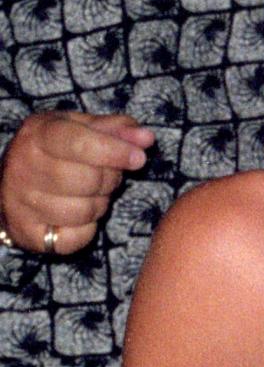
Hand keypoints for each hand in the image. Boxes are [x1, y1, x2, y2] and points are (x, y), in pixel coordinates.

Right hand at [0, 111, 152, 253]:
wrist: (13, 186)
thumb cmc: (57, 153)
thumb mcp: (81, 129)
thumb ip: (116, 130)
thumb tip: (146, 137)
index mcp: (38, 135)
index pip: (79, 142)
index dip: (115, 151)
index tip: (139, 158)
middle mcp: (23, 168)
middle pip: (88, 179)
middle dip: (109, 179)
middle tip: (105, 176)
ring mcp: (22, 203)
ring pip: (85, 211)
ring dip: (99, 204)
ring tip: (89, 193)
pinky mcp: (28, 233)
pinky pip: (77, 237)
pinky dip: (87, 229)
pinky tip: (77, 215)